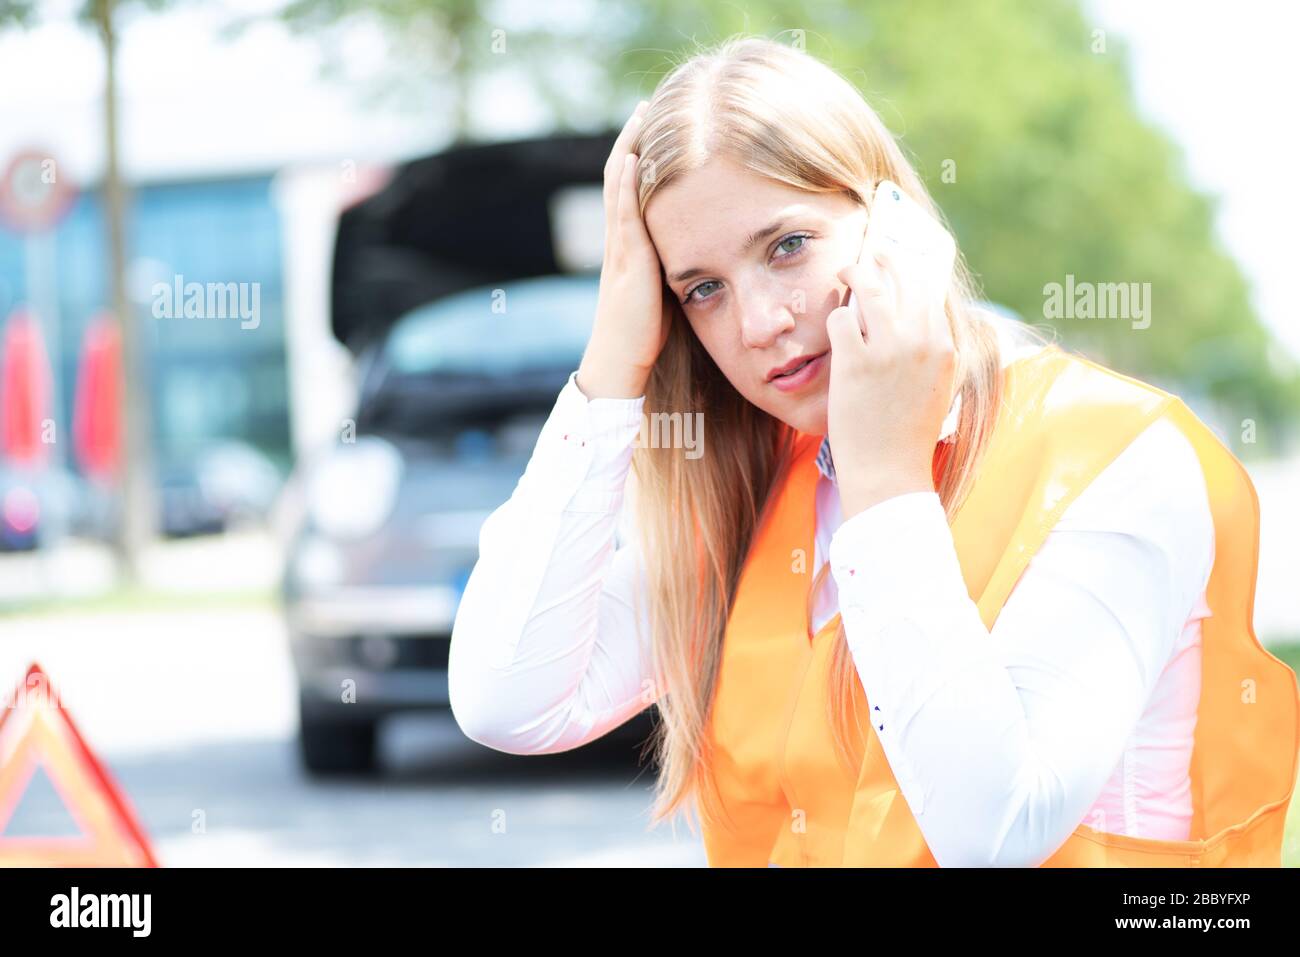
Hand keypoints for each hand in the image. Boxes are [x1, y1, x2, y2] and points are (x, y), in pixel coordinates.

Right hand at [577, 101, 671, 398]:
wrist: (622, 363)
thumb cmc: (647, 336)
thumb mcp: (668, 290)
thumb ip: (679, 265)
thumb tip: (705, 254)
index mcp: (632, 246)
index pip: (633, 190)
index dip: (641, 158)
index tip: (655, 127)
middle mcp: (621, 241)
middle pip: (621, 177)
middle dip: (633, 140)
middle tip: (645, 105)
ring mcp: (620, 250)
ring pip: (618, 188)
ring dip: (627, 149)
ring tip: (638, 116)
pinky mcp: (627, 263)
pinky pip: (623, 215)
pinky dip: (624, 184)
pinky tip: (630, 158)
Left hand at [824, 236, 956, 517]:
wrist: (888, 470)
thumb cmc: (907, 432)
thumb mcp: (936, 387)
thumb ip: (932, 350)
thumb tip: (917, 312)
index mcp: (946, 348)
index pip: (932, 292)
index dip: (916, 270)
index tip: (904, 261)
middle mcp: (921, 342)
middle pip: (905, 280)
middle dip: (888, 260)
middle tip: (874, 254)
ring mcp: (888, 350)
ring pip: (871, 289)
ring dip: (857, 272)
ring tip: (847, 269)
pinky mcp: (855, 362)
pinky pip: (841, 319)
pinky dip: (837, 316)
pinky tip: (836, 324)